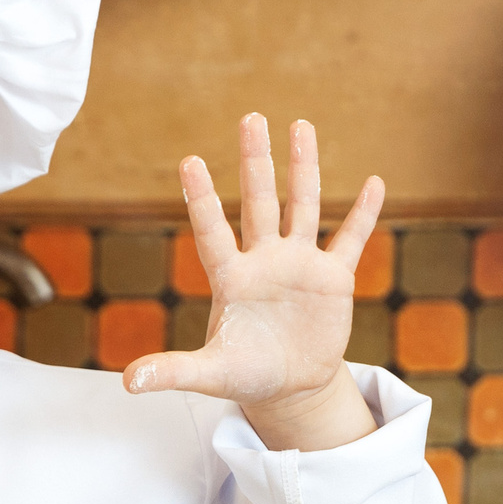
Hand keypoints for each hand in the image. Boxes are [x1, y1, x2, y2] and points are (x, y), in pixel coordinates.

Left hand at [123, 115, 381, 452]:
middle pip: (259, 202)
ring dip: (303, 168)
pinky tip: (374, 183)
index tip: (191, 161)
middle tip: (252, 118)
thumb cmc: (244, 374)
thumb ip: (173, 371)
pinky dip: (363, 214)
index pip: (212, 231)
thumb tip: (129, 383)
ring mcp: (299, 265)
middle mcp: (264, 260)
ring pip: (302, 206)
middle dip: (256, 161)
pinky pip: (350, 239)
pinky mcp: (333, 279)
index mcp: (231, 278)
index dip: (203, 199)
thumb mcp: (209, 375)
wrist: (288, 386)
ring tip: (302, 125)